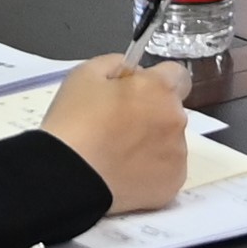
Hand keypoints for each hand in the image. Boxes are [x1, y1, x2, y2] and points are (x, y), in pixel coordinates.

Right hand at [42, 54, 190, 211]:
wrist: (68, 175)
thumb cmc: (74, 123)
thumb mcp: (85, 74)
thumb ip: (117, 63)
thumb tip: (132, 71)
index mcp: (159, 89)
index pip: (177, 75)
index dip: (156, 82)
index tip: (138, 93)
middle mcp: (176, 119)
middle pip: (171, 110)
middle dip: (152, 113)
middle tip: (119, 126)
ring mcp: (177, 154)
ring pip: (169, 141)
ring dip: (152, 142)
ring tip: (118, 153)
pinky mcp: (172, 183)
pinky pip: (166, 169)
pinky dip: (150, 169)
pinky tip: (125, 171)